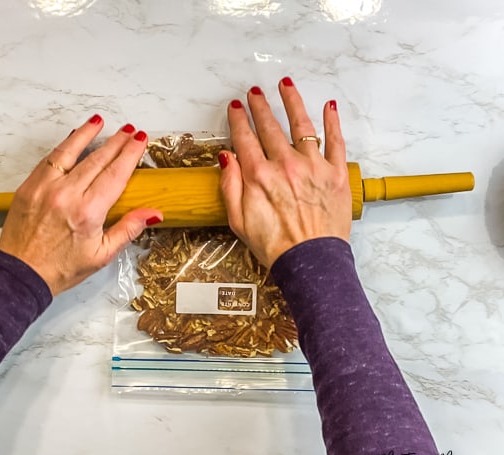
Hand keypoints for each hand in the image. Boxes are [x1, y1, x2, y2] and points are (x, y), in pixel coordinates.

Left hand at [0, 115, 162, 295]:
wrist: (20, 274)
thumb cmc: (60, 268)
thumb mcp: (102, 254)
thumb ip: (128, 229)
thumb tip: (153, 213)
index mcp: (88, 212)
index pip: (115, 174)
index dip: (130, 154)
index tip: (140, 140)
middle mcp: (66, 195)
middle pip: (97, 159)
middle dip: (116, 142)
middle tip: (129, 130)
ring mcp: (44, 188)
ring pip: (70, 152)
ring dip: (87, 134)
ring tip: (101, 122)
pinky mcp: (29, 187)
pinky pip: (49, 159)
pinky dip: (63, 146)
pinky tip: (73, 138)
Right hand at [218, 78, 351, 267]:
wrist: (310, 262)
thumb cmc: (275, 245)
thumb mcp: (238, 220)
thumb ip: (230, 185)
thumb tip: (227, 158)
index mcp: (259, 176)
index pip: (245, 138)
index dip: (238, 120)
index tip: (236, 108)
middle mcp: (285, 165)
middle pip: (270, 127)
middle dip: (260, 106)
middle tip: (255, 94)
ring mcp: (313, 167)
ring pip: (301, 125)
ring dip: (292, 102)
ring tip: (286, 86)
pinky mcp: (336, 174)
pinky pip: (336, 141)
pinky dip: (333, 122)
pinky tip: (329, 107)